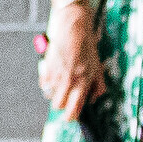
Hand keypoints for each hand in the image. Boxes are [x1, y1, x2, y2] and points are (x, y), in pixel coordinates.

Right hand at [38, 0, 103, 117]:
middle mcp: (68, 80)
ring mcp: (56, 73)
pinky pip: (43, 83)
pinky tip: (54, 75)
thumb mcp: (98, 65)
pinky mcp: (46, 66)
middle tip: (66, 98)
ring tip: (61, 83)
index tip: (70, 117)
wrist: (73, 24)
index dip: (71, 117)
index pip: (73, 109)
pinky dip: (47, 83)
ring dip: (55, 92)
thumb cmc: (87, 43)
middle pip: (58, 105)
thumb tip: (94, 99)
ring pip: (50, 95)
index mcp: (83, 81)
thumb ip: (98, 85)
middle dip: (61, 104)